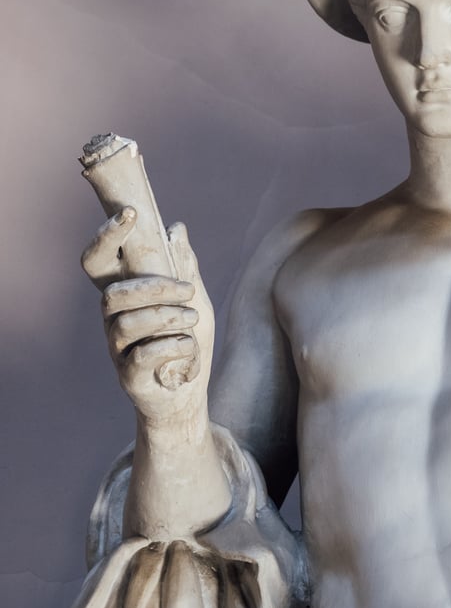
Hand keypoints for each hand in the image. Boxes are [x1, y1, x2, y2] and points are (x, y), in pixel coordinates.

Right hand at [81, 208, 214, 435]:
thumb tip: (176, 227)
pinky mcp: (128, 375)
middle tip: (187, 289)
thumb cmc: (187, 342)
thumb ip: (184, 267)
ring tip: (192, 319)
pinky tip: (189, 345)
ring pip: (127, 323)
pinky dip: (171, 346)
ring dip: (166, 317)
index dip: (106, 236)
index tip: (130, 213)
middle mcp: (112, 319)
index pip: (99, 261)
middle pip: (111, 293)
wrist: (189, 393)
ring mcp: (117, 349)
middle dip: (151, 287)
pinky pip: (141, 355)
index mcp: (125, 295)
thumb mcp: (195, 300)